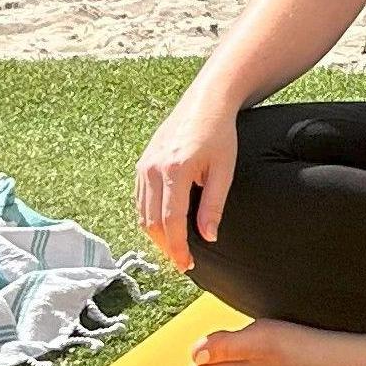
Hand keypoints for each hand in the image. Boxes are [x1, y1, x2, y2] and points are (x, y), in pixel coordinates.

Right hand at [134, 90, 239, 271]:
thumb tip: (208, 237)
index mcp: (175, 170)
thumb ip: (214, 205)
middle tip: (182, 261)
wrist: (206, 101)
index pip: (170, 221)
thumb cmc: (219, 133)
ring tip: (174, 247)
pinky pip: (140, 199)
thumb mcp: (224, 169)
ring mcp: (144, 165)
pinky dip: (150, 217)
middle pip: (152, 221)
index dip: (177, 247)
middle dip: (165, 246)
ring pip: (142, 213)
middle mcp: (152, 168)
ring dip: (156, 235)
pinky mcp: (142, 163)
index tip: (187, 263)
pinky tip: (165, 225)